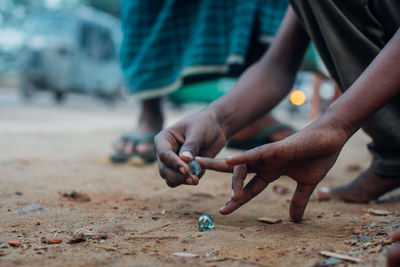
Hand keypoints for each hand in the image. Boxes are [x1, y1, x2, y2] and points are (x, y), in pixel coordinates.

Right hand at [154, 110, 225, 186]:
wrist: (215, 128)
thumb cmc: (204, 124)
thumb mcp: (198, 132)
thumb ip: (191, 145)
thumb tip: (184, 159)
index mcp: (164, 140)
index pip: (163, 154)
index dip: (174, 163)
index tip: (186, 170)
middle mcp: (165, 153)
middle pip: (164, 170)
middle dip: (177, 176)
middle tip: (193, 179)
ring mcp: (173, 163)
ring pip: (171, 179)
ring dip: (182, 181)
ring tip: (196, 180)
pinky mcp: (183, 170)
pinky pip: (183, 180)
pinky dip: (191, 179)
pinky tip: (202, 171)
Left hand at [197, 118, 351, 221]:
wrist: (333, 138)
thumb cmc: (319, 156)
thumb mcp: (307, 184)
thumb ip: (298, 200)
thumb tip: (295, 220)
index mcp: (270, 171)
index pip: (249, 189)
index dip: (236, 200)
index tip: (224, 211)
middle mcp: (264, 163)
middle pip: (237, 175)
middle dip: (224, 188)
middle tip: (216, 206)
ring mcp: (268, 154)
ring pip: (243, 167)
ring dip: (235, 181)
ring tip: (232, 198)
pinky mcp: (276, 148)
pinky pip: (255, 153)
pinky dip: (243, 158)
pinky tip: (229, 162)